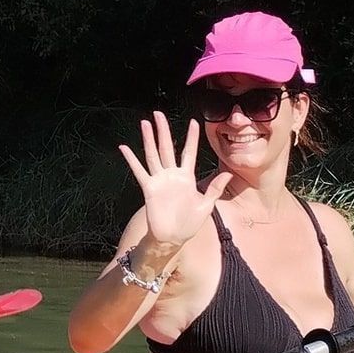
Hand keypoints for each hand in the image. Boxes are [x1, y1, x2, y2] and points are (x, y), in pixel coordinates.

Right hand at [118, 112, 231, 248]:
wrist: (173, 238)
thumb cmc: (189, 223)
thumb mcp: (207, 205)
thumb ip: (215, 188)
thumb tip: (229, 173)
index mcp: (187, 177)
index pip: (189, 152)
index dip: (192, 138)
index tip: (194, 122)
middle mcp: (172, 175)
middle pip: (167, 147)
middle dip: (163, 130)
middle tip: (158, 113)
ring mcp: (160, 180)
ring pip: (153, 155)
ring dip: (148, 139)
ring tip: (145, 123)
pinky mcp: (149, 189)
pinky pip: (139, 171)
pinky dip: (131, 160)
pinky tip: (124, 148)